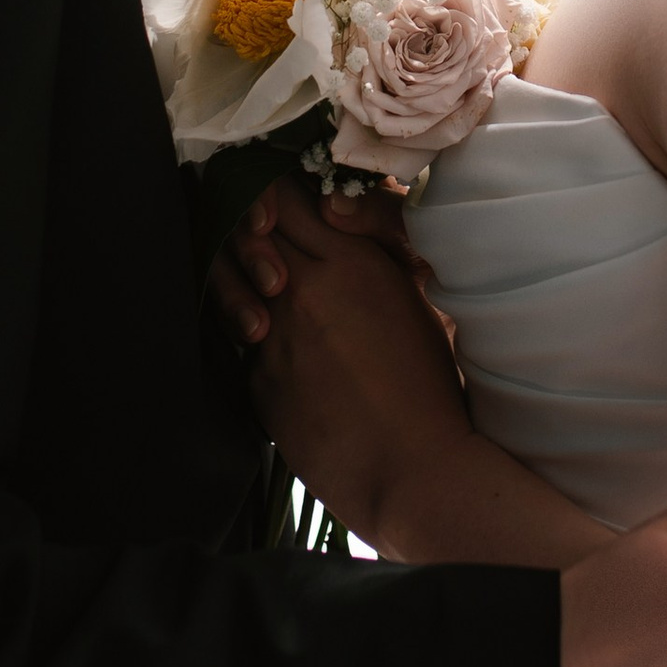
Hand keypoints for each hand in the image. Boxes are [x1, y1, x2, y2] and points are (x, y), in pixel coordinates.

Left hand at [215, 178, 472, 542]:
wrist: (410, 468)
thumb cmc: (429, 389)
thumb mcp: (413, 305)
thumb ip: (371, 263)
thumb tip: (338, 238)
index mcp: (352, 263)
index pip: (289, 200)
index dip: (279, 198)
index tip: (281, 206)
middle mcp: (305, 291)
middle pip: (254, 234)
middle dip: (254, 232)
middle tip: (263, 239)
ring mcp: (274, 337)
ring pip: (238, 288)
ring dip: (247, 286)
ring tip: (272, 301)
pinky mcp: (258, 381)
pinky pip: (245, 345)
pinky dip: (260, 343)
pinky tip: (289, 361)